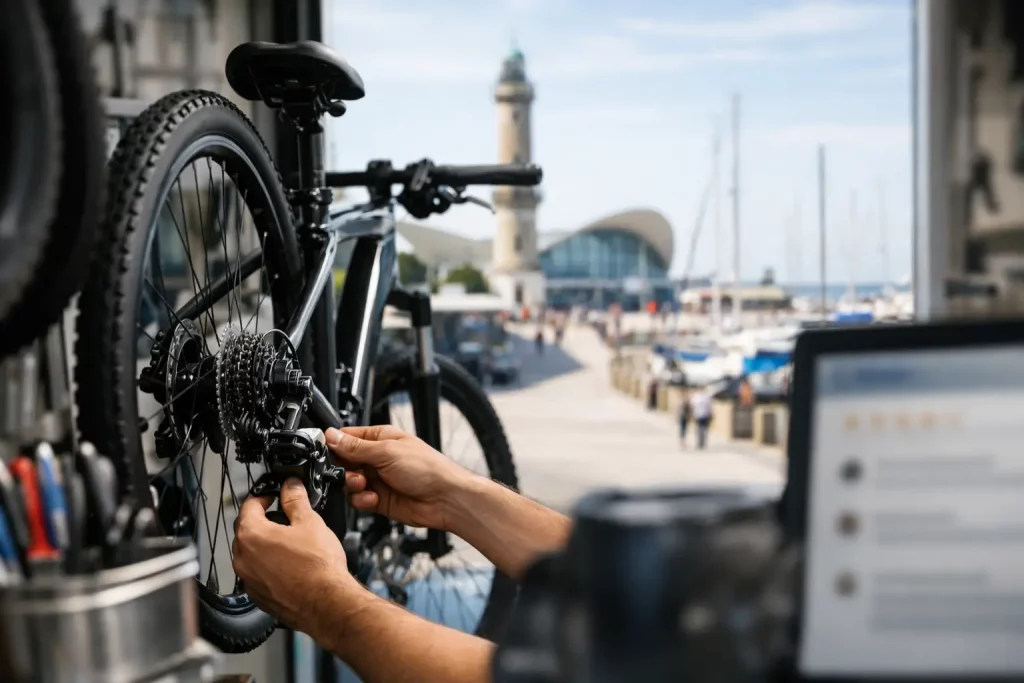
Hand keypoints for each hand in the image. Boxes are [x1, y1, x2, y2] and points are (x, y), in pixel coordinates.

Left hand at [232, 477, 355, 635]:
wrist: (326, 603)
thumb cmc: (318, 566)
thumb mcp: (310, 522)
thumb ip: (295, 500)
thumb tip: (290, 486)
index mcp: (251, 535)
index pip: (249, 505)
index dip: (263, 496)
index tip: (274, 495)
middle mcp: (243, 559)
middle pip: (246, 530)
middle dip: (263, 520)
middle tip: (284, 517)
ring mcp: (248, 580)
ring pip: (251, 554)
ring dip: (264, 545)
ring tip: (290, 543)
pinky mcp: (258, 596)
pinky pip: (258, 574)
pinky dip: (268, 567)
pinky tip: (290, 566)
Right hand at [327, 425, 473, 530]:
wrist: (445, 498)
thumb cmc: (427, 468)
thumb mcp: (387, 452)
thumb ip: (356, 447)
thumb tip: (331, 435)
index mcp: (380, 438)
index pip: (347, 438)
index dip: (334, 446)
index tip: (327, 454)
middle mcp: (377, 458)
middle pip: (344, 462)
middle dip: (344, 469)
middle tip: (353, 473)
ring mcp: (378, 479)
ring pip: (349, 483)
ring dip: (353, 486)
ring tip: (365, 485)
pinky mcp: (379, 499)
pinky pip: (358, 500)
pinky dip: (362, 500)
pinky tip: (373, 499)